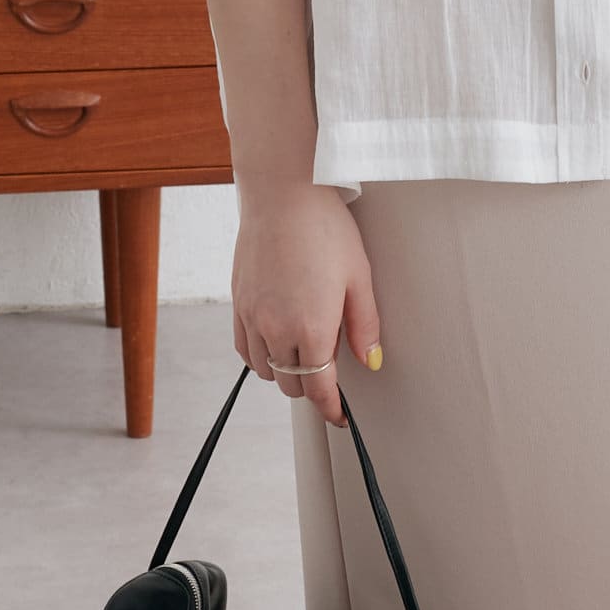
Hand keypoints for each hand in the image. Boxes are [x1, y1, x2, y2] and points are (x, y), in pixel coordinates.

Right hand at [231, 184, 381, 427]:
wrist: (282, 193)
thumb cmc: (325, 228)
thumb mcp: (359, 276)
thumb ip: (364, 325)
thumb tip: (371, 361)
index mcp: (311, 328)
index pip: (319, 388)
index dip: (331, 409)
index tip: (340, 417)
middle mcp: (276, 329)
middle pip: (292, 384)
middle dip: (312, 387)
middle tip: (331, 372)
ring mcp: (252, 317)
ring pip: (266, 370)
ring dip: (286, 371)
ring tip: (306, 350)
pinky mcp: (237, 302)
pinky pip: (244, 348)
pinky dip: (260, 355)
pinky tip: (276, 340)